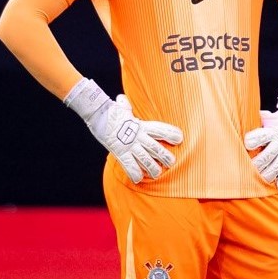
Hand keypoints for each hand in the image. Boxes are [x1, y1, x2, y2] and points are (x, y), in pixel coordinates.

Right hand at [65, 78, 182, 182]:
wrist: (97, 113)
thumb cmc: (109, 111)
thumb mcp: (120, 107)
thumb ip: (125, 106)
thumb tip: (121, 99)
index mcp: (141, 125)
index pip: (160, 129)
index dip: (170, 134)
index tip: (180, 138)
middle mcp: (138, 136)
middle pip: (156, 148)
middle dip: (165, 156)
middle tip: (171, 163)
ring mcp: (129, 145)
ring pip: (145, 159)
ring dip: (152, 168)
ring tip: (157, 174)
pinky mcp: (119, 152)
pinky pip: (129, 165)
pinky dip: (134, 173)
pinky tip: (138, 179)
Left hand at [243, 83, 277, 190]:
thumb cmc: (273, 123)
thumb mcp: (265, 118)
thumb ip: (254, 119)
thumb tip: (235, 112)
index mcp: (271, 131)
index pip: (261, 136)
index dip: (253, 141)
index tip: (247, 145)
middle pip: (268, 156)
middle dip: (258, 164)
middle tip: (249, 170)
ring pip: (277, 166)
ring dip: (268, 175)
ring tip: (261, 180)